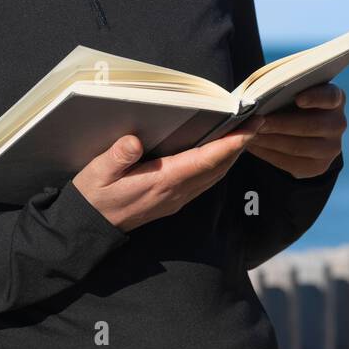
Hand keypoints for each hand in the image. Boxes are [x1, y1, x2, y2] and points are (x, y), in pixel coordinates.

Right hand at [73, 117, 266, 232]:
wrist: (89, 227)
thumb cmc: (93, 196)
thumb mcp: (96, 173)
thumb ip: (116, 157)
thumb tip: (133, 141)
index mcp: (161, 182)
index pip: (204, 161)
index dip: (230, 144)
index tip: (250, 128)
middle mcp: (175, 193)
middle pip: (218, 168)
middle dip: (240, 146)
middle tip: (258, 121)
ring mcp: (176, 199)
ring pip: (215, 176)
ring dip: (232, 155)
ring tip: (246, 133)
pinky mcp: (173, 200)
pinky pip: (205, 181)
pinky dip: (219, 164)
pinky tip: (221, 152)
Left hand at [245, 83, 345, 178]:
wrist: (303, 131)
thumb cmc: (293, 104)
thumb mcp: (294, 93)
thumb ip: (283, 92)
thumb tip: (257, 100)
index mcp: (335, 99)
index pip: (330, 97)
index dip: (315, 98)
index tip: (298, 99)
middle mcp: (338, 123)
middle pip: (310, 126)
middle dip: (280, 124)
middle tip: (256, 121)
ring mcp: (331, 148)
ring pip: (297, 147)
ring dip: (270, 140)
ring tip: (249, 134)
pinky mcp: (318, 167)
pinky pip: (290, 163)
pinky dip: (268, 154)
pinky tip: (253, 146)